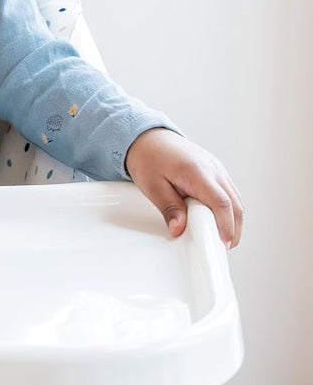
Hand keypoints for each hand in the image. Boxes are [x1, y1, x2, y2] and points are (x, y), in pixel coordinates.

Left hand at [125, 127, 243, 247]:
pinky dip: (228, 210)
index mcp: (197, 171)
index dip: (225, 226)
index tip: (222, 244)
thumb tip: (179, 230)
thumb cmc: (147, 157)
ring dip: (232, 221)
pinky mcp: (216, 171)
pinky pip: (229, 193)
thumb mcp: (151, 185)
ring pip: (236, 200)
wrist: (147, 136)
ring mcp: (217, 168)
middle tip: (220, 247)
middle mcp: (213, 168)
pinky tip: (217, 221)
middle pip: (235, 204)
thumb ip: (168, 207)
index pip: (221, 202)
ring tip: (219, 238)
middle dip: (232, 229)